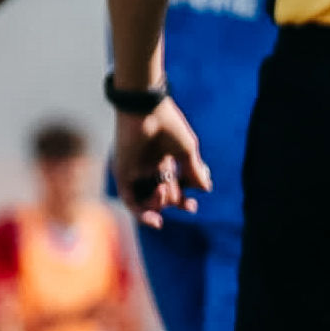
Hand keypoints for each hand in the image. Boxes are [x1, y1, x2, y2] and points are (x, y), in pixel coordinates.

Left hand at [113, 101, 209, 222]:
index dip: (183, 199)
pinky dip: (142, 213)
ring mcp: (135, 171)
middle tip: (186, 202)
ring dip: (161, 205)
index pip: (173, 187)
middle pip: (161, 196)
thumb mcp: (187, 151)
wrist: (147, 110)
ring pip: (146, 200)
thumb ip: (194, 171)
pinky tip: (156, 219)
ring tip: (168, 195)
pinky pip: (130, 201)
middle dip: (175, 201)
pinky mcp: (123, 174)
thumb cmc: (168, 125)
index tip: (193, 205)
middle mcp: (148, 167)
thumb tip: (206, 189)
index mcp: (163, 160)